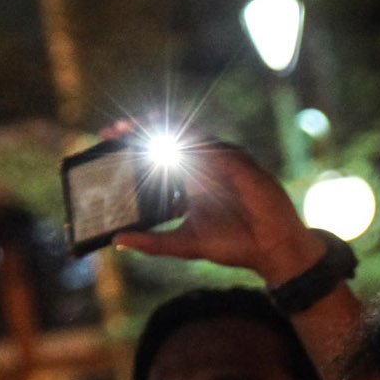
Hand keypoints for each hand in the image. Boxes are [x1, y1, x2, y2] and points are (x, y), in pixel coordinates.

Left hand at [111, 141, 326, 279]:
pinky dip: (194, 144)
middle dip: (142, 130)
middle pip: (170, 138)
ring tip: (139, 128)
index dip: (134, 144)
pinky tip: (173, 144)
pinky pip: (214, 149)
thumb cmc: (234, 245)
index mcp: (190, 181)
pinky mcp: (240, 165)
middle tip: (116, 129)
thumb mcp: (184, 244)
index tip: (107, 139)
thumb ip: (153, 242)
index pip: (158, 154)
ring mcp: (223, 162)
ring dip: (164, 131)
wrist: (272, 251)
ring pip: (190, 136)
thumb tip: (117, 240)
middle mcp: (204, 166)